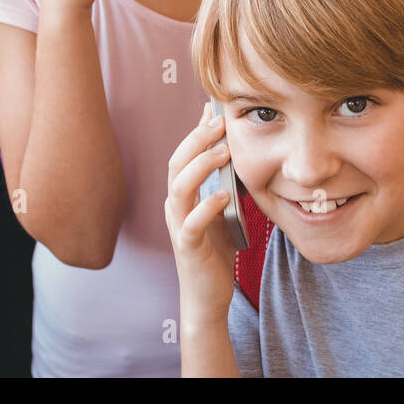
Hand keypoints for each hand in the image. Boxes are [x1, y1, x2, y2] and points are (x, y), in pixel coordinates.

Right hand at [165, 103, 236, 321]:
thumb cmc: (214, 249)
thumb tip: (229, 149)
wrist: (207, 294)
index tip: (214, 109)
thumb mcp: (218, 207)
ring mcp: (178, 226)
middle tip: (220, 122)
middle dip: (197, 140)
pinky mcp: (188, 248)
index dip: (196, 131)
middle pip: (176, 164)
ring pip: (179, 188)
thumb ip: (220, 180)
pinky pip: (191, 224)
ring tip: (223, 152)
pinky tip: (222, 195)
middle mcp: (175, 207)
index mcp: (181, 195)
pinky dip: (205, 207)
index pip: (183, 154)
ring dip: (200, 167)